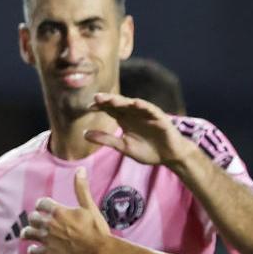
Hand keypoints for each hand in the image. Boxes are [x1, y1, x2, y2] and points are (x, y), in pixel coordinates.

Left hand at [23, 169, 111, 253]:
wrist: (99, 252)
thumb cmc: (96, 229)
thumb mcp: (89, 207)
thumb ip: (81, 189)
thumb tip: (80, 169)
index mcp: (59, 211)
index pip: (41, 203)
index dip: (41, 205)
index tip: (42, 208)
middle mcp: (50, 224)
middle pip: (33, 218)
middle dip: (34, 219)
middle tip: (36, 222)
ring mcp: (48, 240)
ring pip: (28, 233)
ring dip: (28, 232)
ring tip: (27, 234)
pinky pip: (32, 251)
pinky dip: (32, 250)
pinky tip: (34, 249)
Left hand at [81, 91, 196, 168]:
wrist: (169, 156)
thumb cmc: (148, 150)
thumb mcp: (123, 146)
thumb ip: (106, 140)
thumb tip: (84, 134)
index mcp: (125, 119)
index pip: (110, 109)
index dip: (99, 107)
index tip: (88, 108)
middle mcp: (134, 114)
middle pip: (119, 104)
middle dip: (108, 100)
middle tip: (96, 97)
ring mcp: (146, 114)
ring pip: (133, 105)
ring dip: (123, 101)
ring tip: (112, 100)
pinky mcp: (159, 117)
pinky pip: (151, 109)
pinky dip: (143, 106)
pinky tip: (135, 103)